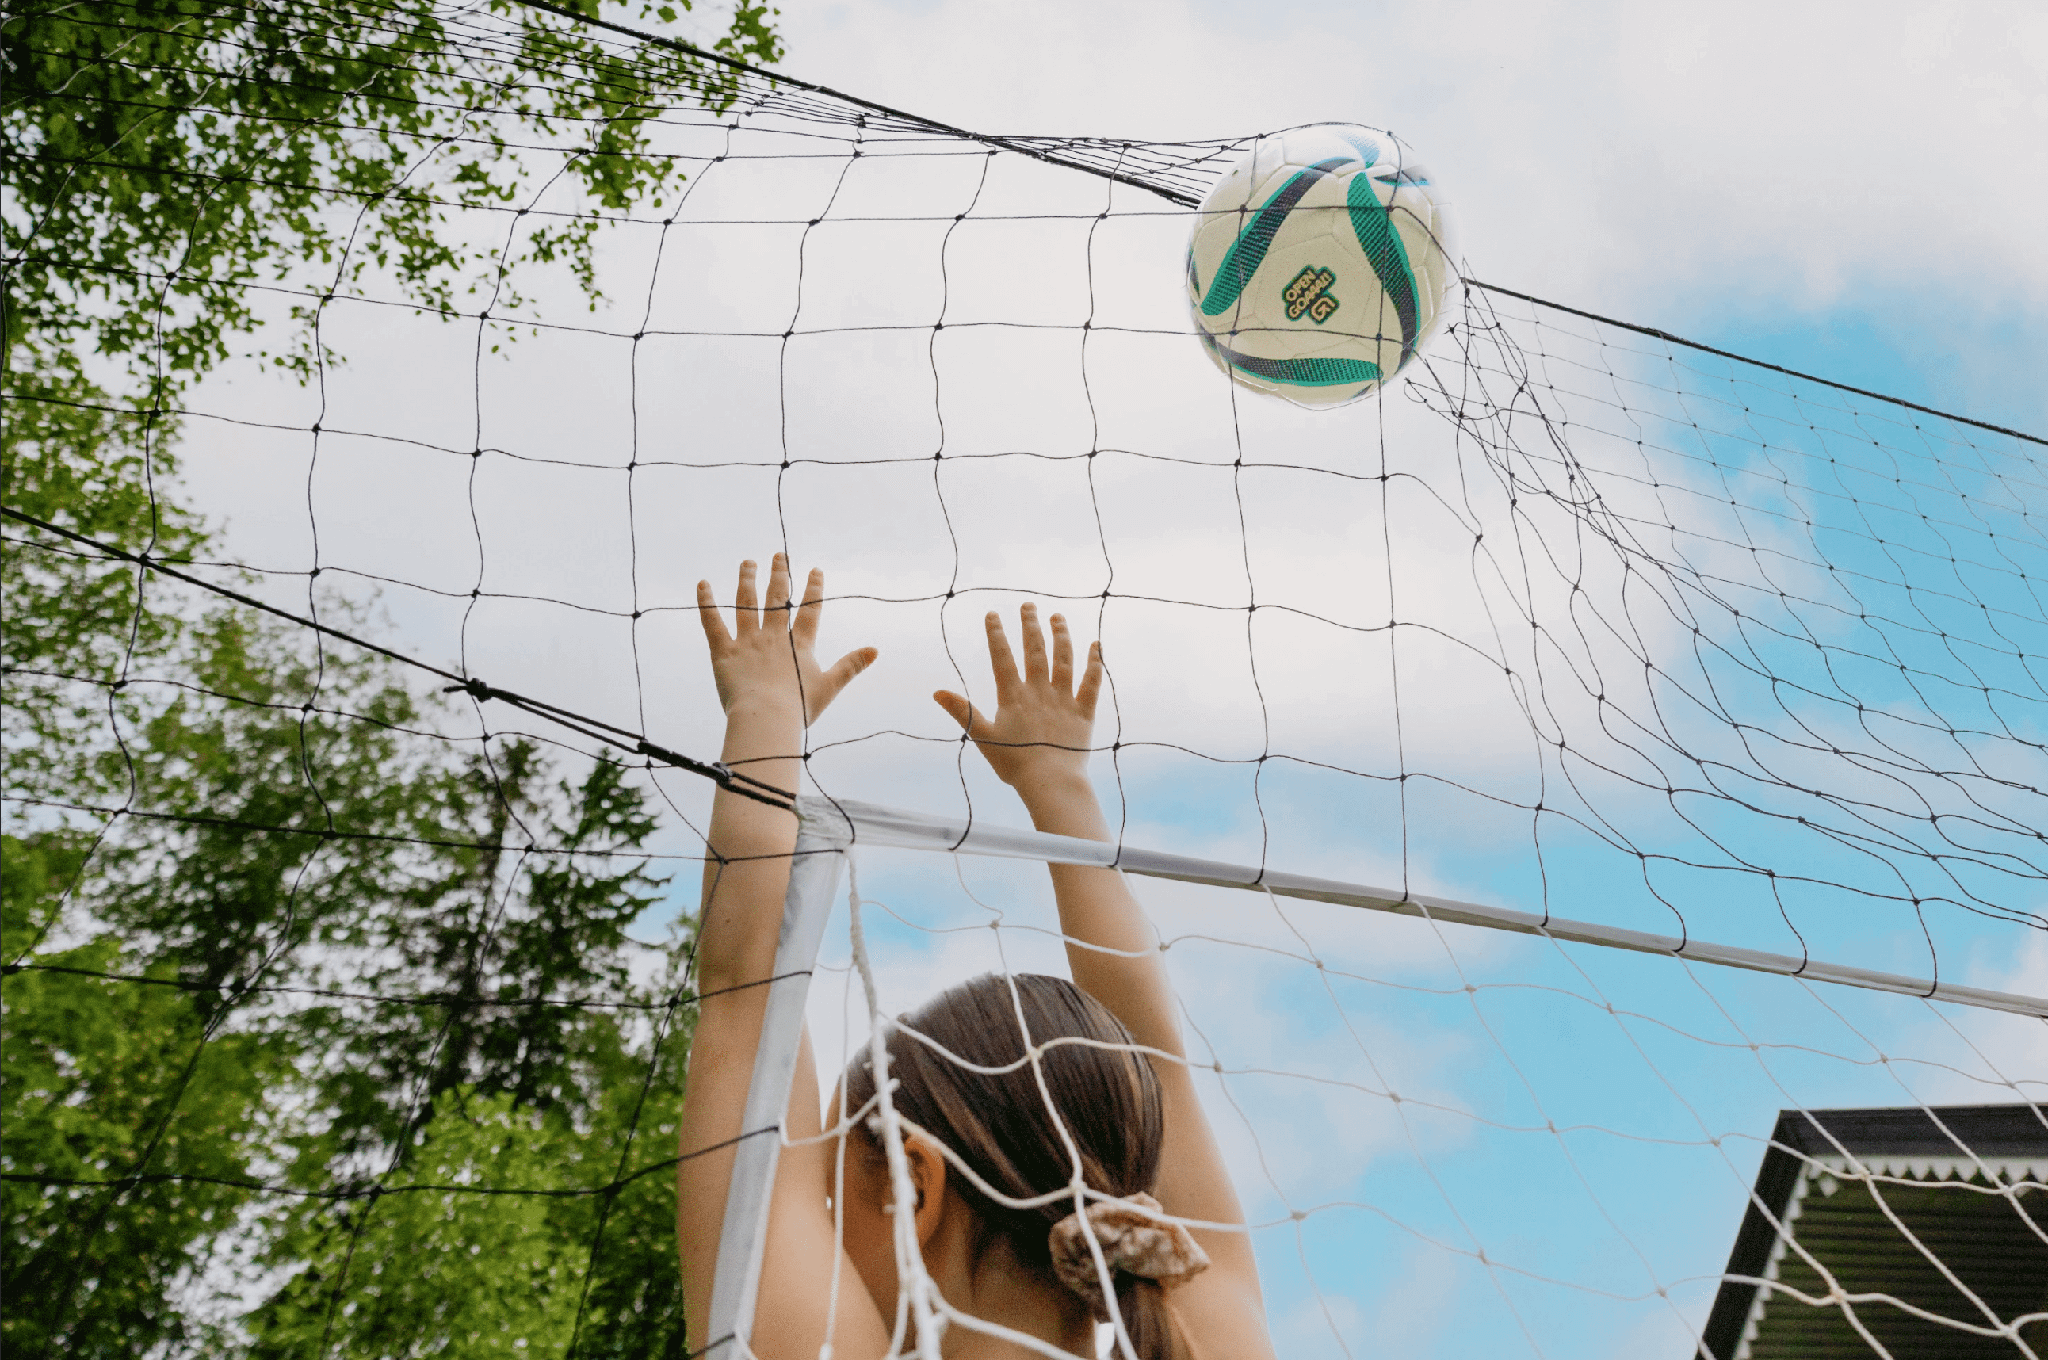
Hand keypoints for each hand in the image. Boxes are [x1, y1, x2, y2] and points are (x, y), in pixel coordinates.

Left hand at [697, 555, 875, 727]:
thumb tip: (875, 650)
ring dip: (747, 579)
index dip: (814, 589)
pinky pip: (712, 622)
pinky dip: (706, 602)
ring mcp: (747, 642)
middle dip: (778, 574)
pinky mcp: (724, 652)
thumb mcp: (830, 687)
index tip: (815, 570)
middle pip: (776, 598)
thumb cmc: (798, 707)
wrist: (766, 718)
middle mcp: (773, 636)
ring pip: (746, 603)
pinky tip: (702, 584)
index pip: (810, 611)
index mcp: (799, 645)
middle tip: (777, 555)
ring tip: (747, 562)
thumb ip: (851, 666)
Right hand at [934, 604, 1102, 799]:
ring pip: (1064, 660)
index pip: (1003, 658)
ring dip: (1061, 636)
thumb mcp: (983, 737)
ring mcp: (1064, 700)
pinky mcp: (1084, 713)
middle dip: (1031, 625)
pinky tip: (1096, 644)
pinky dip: (1095, 662)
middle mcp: (1040, 692)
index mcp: (1014, 697)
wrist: (1051, 781)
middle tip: (1028, 605)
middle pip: (1035, 651)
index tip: (993, 614)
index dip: (997, 635)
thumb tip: (937, 692)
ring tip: (1057, 617)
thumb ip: (962, 712)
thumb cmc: (1014, 764)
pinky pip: (1092, 682)